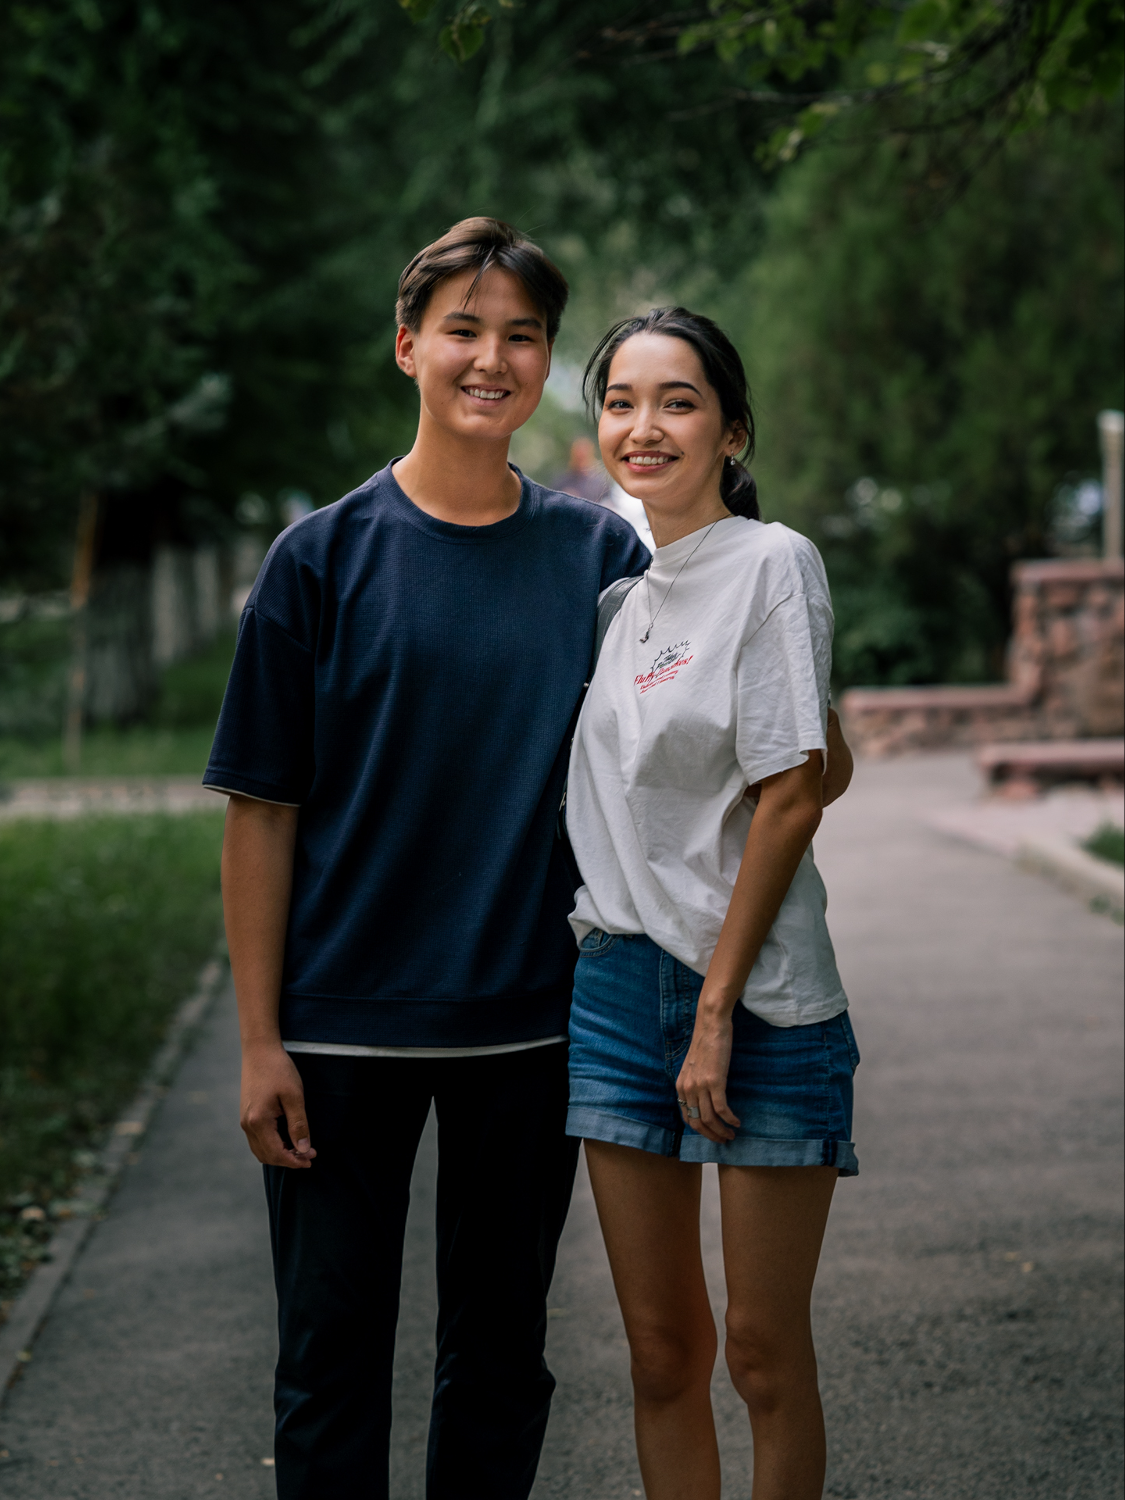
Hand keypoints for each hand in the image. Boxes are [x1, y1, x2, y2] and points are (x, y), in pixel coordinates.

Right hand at [240, 1041, 316, 1167]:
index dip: (294, 1161)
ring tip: (300, 1150)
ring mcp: (245, 1120)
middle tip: (309, 1156)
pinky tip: (287, 1139)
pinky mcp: (246, 1114)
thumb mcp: (294, 1096)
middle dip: (288, 1160)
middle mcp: (247, 1124)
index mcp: (258, 1121)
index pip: (276, 1153)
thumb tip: (304, 1149)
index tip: (311, 1160)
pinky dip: (272, 1145)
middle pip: (266, 1156)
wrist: (259, 1050)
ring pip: (260, 1150)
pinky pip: (257, 1140)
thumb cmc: (278, 1069)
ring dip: (279, 1154)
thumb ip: (299, 1124)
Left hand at [676, 1004, 740, 1143]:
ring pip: (709, 1119)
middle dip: (711, 1135)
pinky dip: (730, 1119)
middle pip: (697, 1123)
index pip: (687, 1117)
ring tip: (732, 1135)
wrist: (711, 1024)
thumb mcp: (694, 1066)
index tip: (712, 1134)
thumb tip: (704, 1099)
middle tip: (723, 1140)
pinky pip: (721, 1109)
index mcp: (681, 1086)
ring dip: (722, 1131)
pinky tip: (737, 1122)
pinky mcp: (714, 1081)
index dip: (700, 1130)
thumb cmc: (706, 1042)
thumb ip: (695, 1082)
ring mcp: (700, 1085)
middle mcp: (688, 1088)